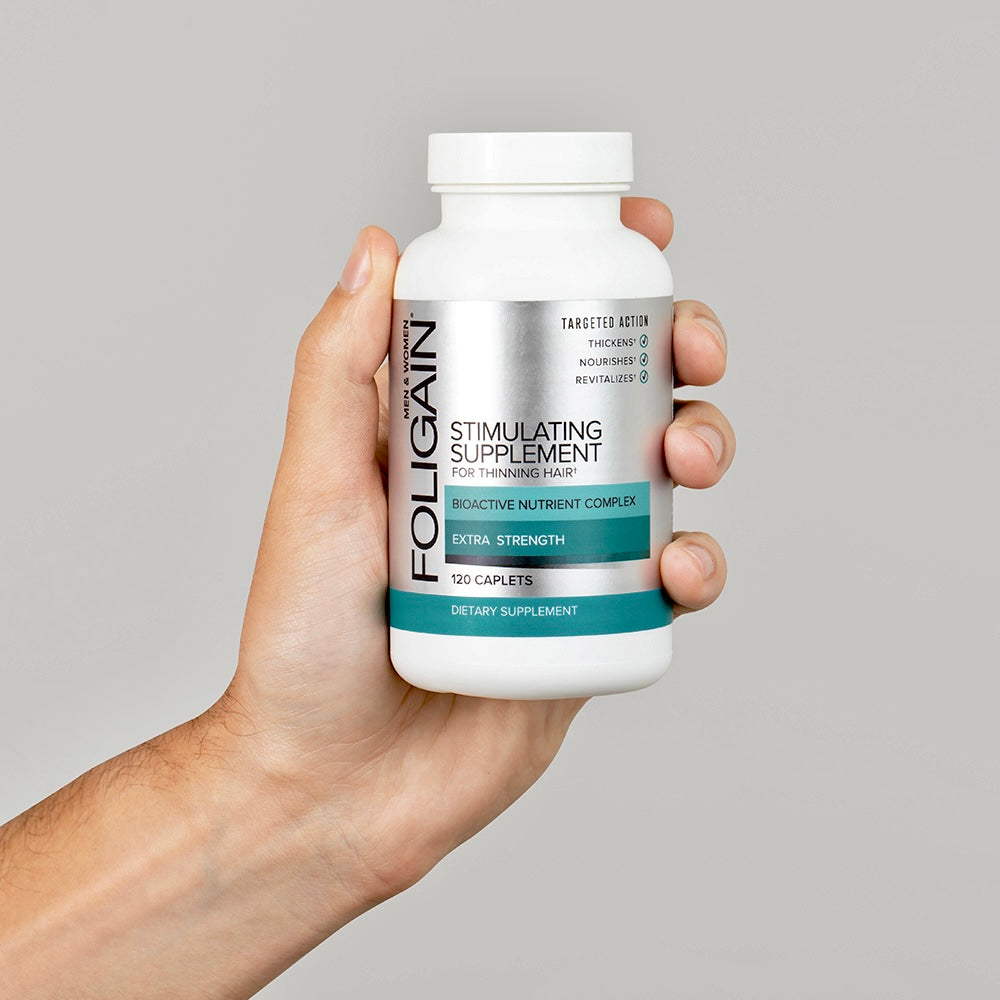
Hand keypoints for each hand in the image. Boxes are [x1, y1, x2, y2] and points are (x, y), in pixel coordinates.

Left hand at [226, 197, 734, 901]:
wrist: (332, 782)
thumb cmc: (304, 638)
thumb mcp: (314, 486)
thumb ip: (336, 368)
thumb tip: (376, 246)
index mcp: (458, 432)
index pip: (536, 326)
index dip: (602, 270)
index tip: (649, 231)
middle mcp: (519, 481)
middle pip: (623, 388)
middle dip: (681, 351)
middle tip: (692, 352)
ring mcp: (566, 552)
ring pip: (665, 474)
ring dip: (706, 443)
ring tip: (690, 456)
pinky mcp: (595, 626)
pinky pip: (670, 581)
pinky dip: (699, 563)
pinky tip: (681, 565)